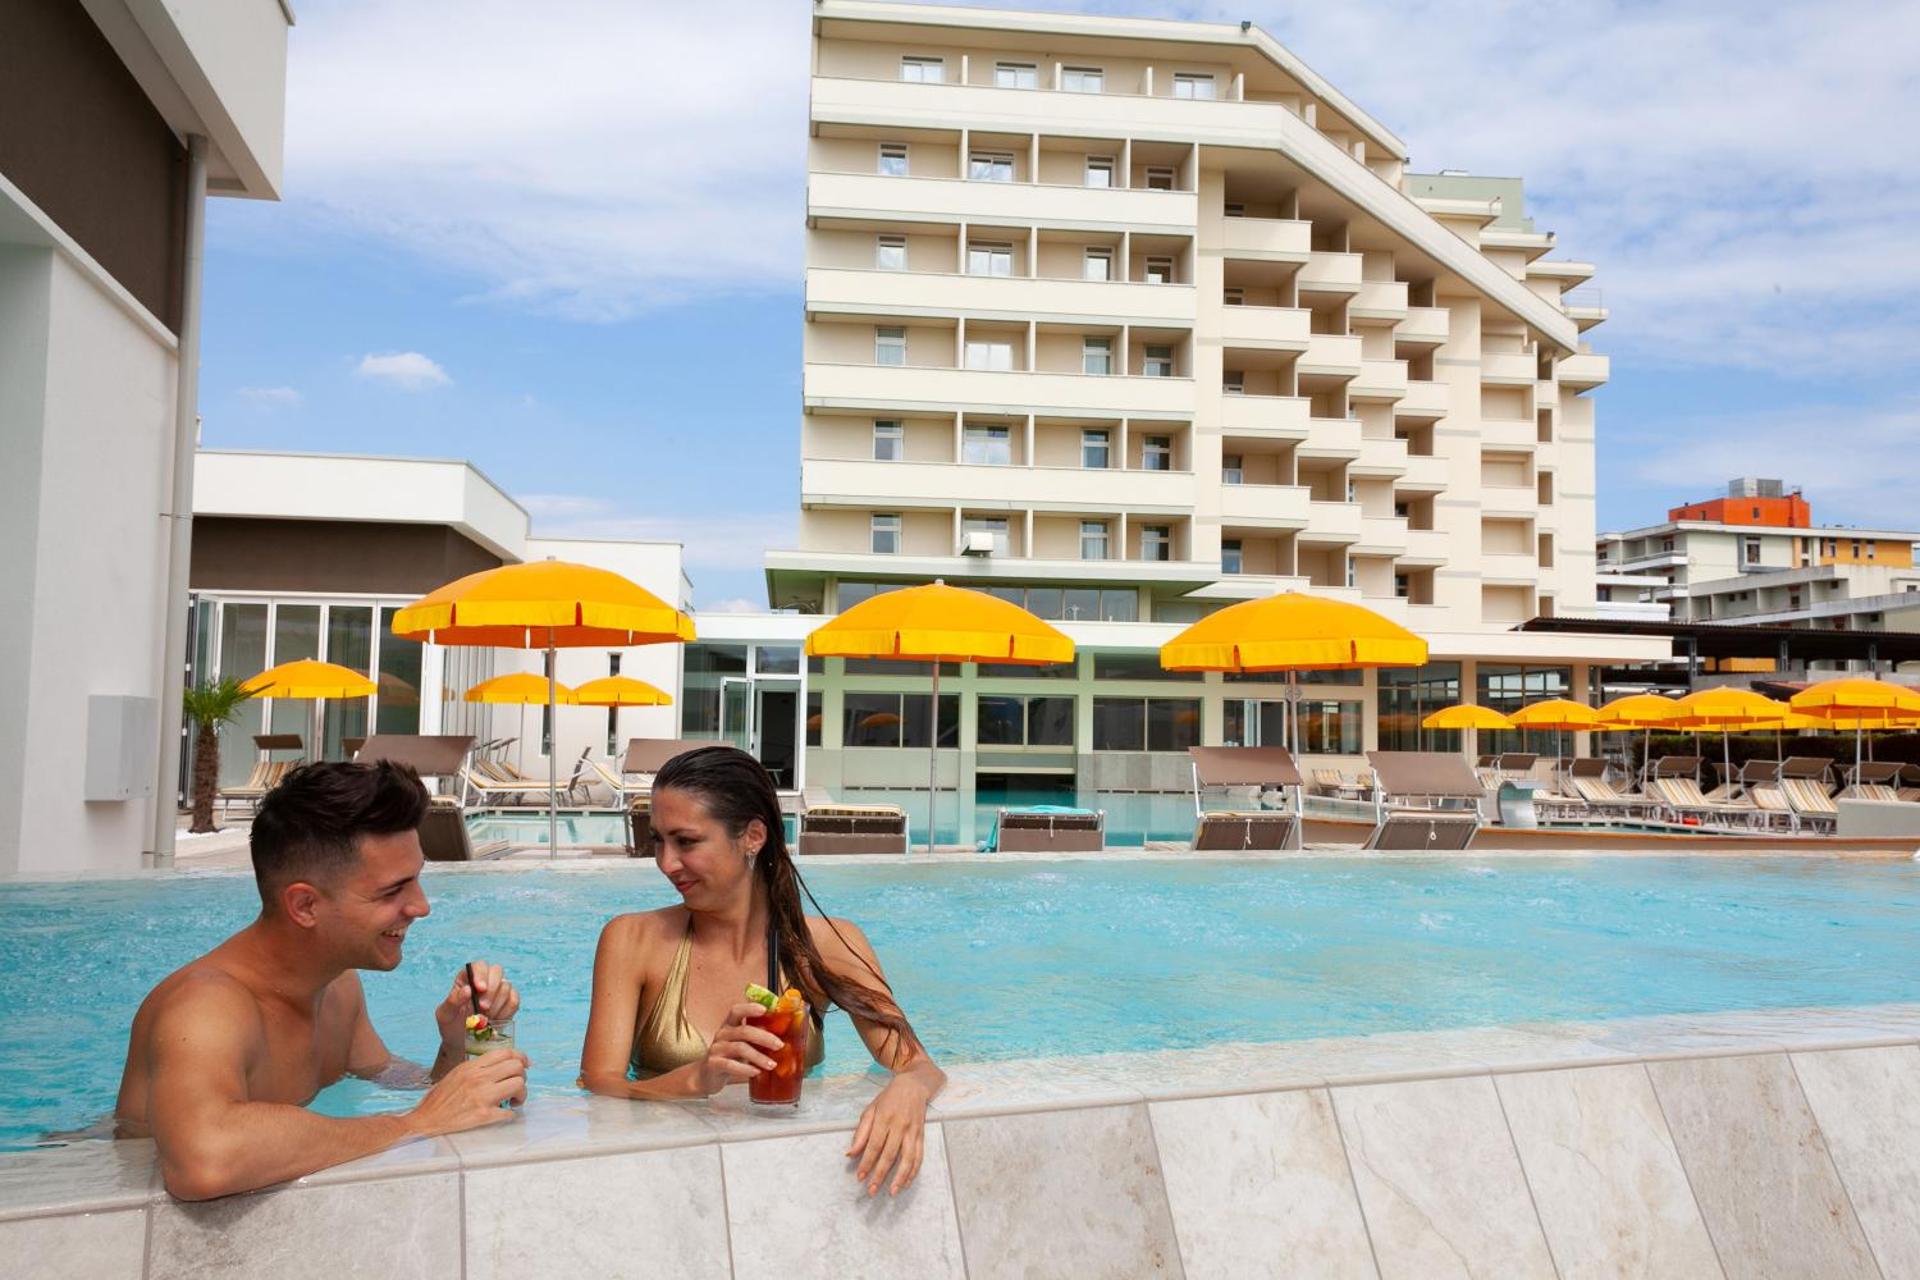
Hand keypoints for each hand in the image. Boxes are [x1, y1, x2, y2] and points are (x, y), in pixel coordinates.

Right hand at [408, 1048, 528, 1136]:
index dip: (521, 1057)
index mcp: (472, 1067)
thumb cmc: (440, 1099)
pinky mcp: (483, 1115)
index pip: (505, 1052)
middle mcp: (478, 1078)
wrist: (425, 1121)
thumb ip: (478, 1068)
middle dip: (522, 1076)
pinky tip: (502, 1114)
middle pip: (517, 1067)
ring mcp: (482, 1096)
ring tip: (513, 1101)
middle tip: (516, 1087)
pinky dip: (510, 1114)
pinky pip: (510, 1112)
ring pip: (519, 1085)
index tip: (525, 1064)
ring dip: (521, 1095)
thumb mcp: (457, 1074)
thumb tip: (501, 1065)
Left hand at [435, 961, 518, 1049]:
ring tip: (485, 1019)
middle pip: (496, 971)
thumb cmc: (451, 1025)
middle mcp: (485, 980)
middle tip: (483, 1007)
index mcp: (467, 978)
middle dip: (491, 990)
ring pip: (506, 987)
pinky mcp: (509, 1002)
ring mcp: (499, 990)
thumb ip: (453, 1001)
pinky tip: (495, 1021)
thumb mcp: (445, 1015)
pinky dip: (505, 1012)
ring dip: (496, 1004)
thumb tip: (467, 989)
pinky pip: (514, 1001)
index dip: (481, 974)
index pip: (479, 966)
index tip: (480, 988)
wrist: (462, 1042)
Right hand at [693, 1003, 783, 1096]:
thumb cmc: (729, 1056)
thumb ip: (756, 1037)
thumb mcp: (742, 1043)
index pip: (737, 1010)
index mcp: (729, 1025)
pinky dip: (745, 1068)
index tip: (765, 1009)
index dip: (750, 1008)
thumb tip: (786, 1035)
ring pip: (740, 1048)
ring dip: (759, 1056)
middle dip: (764, 1037)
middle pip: (744, 1031)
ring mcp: (716, 1048)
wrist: (706, 1075)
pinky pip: (730, 1065)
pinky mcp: (713, 1064)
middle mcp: (722, 1034)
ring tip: (772, 1064)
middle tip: (779, 1045)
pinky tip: (756, 1072)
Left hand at [847, 1073, 932, 1196]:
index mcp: (884, 1118)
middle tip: (872, 1190)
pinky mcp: (922, 1135)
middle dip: (880, 1174)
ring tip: (893, 1192)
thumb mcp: (871, 1109)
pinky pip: (919, 1156)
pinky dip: (914, 1171)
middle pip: (890, 1154)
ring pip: (908, 1158)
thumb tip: (850, 1153)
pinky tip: (907, 1182)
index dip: (867, 1162)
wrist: (915, 1084)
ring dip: (900, 1177)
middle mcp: (900, 1125)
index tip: (860, 1177)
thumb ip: (861, 1132)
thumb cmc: (889, 1098)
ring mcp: (913, 1131)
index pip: (874, 1145)